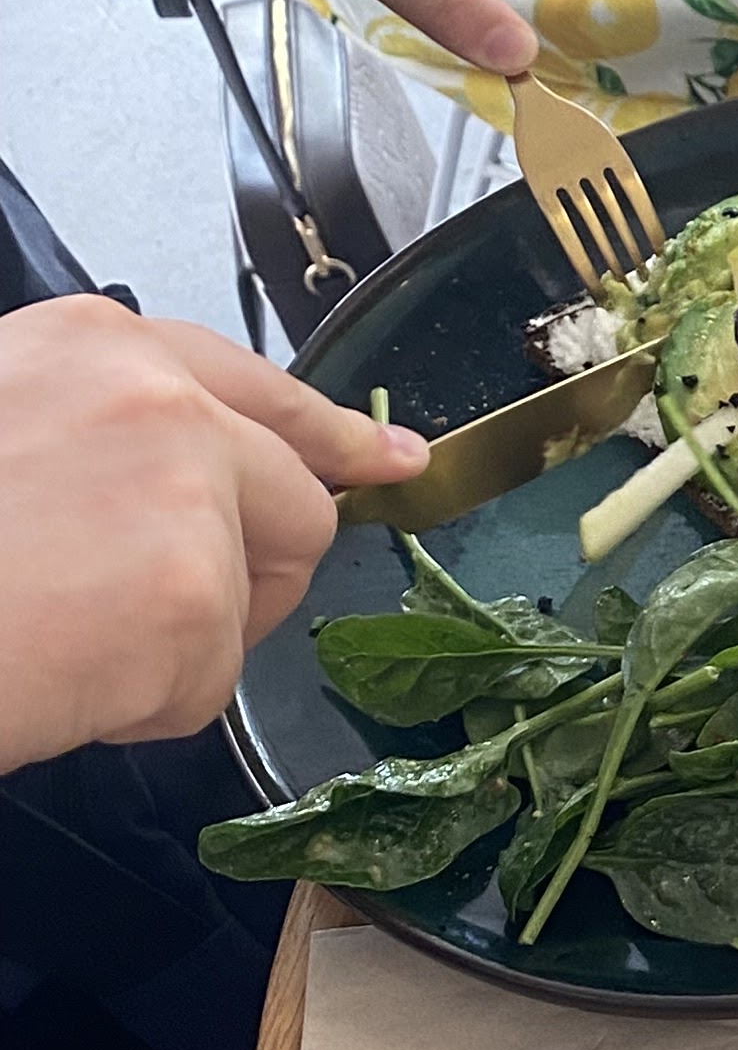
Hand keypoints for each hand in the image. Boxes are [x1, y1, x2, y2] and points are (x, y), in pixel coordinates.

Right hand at [0, 300, 426, 770]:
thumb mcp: (9, 435)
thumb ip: (99, 438)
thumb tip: (188, 493)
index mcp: (92, 345)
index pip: (250, 383)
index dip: (324, 432)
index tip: (387, 458)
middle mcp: (155, 396)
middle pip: (290, 493)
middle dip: (252, 569)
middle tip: (172, 618)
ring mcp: (184, 488)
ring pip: (252, 597)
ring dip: (178, 646)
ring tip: (64, 637)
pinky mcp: (193, 592)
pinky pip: (208, 679)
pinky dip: (142, 705)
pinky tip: (64, 676)